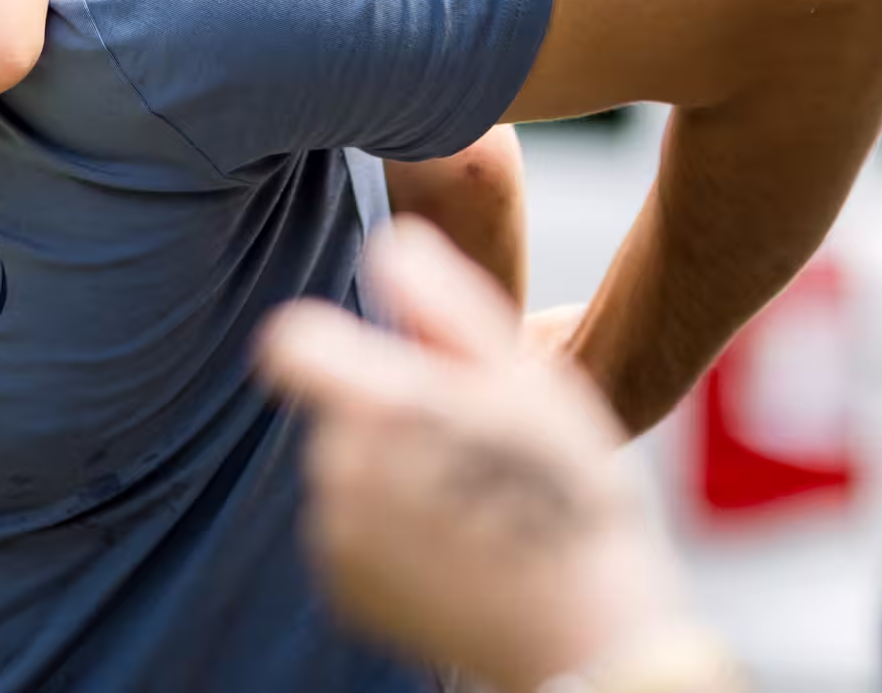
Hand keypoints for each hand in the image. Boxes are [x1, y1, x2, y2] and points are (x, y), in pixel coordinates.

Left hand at [254, 219, 725, 692]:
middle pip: (334, 411)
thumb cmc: (567, 495)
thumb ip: (444, 304)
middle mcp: (341, 471)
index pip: (290, 344)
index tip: (368, 357)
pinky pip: (349, 534)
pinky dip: (388, 535)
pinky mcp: (343, 588)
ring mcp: (336, 536)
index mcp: (380, 409)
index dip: (323, 340)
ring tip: (473, 503)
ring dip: (390, 475)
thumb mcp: (526, 382)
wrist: (591, 637)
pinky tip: (455, 549)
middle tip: (470, 448)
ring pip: (344, 471)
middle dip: (386, 416)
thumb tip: (390, 244)